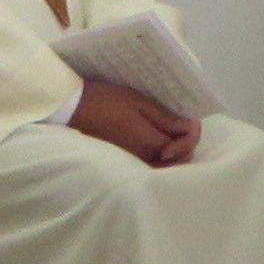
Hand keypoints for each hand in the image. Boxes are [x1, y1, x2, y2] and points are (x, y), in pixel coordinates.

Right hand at [68, 81, 198, 168]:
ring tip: (174, 134)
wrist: (71, 109)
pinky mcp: (125, 160)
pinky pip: (152, 164)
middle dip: (187, 143)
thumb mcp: (137, 101)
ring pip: (166, 164)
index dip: (192, 131)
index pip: (184, 144)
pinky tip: (158, 144)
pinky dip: (161, 156)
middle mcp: (144, 157)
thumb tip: (188, 128)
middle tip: (185, 126)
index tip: (191, 118)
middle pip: (179, 158)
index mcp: (150, 142)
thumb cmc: (104, 100)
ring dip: (176, 151)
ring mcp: (134, 161)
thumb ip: (165, 118)